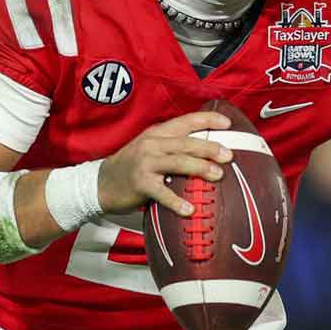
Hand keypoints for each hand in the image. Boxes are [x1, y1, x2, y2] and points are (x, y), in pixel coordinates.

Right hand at [98, 111, 232, 216]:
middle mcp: (152, 144)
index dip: (207, 120)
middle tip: (228, 155)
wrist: (101, 183)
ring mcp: (145, 163)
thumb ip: (173, 145)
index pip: (186, 121)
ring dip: (200, 168)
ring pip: (178, 162)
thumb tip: (208, 149)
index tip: (228, 124)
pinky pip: (162, 192)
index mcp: (157, 133)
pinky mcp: (140, 184)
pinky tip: (190, 209)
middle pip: (186, 142)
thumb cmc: (133, 166)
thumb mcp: (151, 147)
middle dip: (209, 147)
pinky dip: (177, 201)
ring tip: (218, 175)